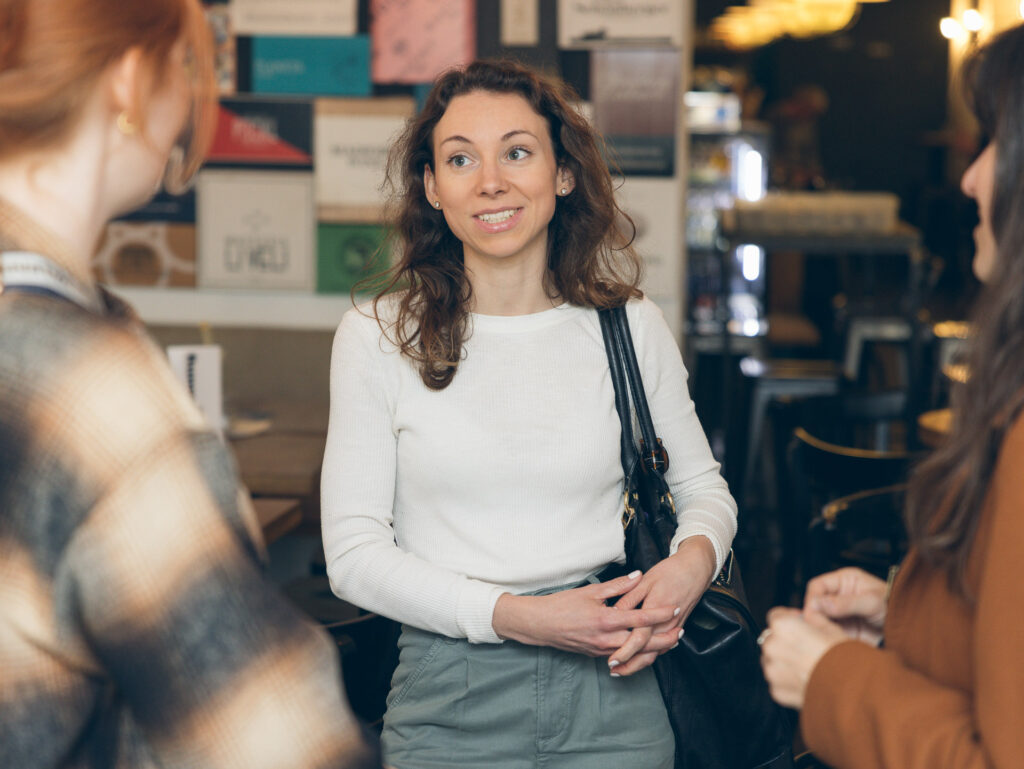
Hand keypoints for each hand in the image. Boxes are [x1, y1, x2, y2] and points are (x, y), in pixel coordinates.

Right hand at [492, 571, 679, 656]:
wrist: (539, 625)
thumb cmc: (562, 605)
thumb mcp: (590, 591)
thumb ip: (617, 586)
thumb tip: (638, 576)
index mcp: (606, 620)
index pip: (641, 619)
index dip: (661, 614)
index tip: (676, 608)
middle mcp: (606, 640)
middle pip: (643, 644)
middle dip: (665, 640)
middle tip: (681, 632)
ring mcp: (601, 650)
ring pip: (634, 653)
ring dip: (653, 648)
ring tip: (669, 641)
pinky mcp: (596, 655)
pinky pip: (622, 656)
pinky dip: (636, 652)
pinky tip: (644, 646)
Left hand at [606, 536, 717, 676]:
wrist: (695, 570)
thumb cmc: (670, 572)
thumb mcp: (646, 580)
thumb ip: (629, 597)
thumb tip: (613, 612)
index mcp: (655, 610)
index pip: (639, 638)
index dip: (625, 652)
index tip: (612, 661)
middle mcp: (666, 624)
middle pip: (648, 653)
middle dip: (630, 665)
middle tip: (613, 671)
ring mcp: (673, 628)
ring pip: (656, 653)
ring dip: (639, 663)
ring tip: (621, 669)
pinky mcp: (676, 628)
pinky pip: (663, 648)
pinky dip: (650, 656)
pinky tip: (639, 658)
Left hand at [759, 607, 848, 708]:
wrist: (853, 693)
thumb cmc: (845, 660)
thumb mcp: (832, 628)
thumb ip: (813, 618)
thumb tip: (809, 616)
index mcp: (783, 627)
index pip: (776, 615)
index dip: (790, 618)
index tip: (799, 624)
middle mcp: (772, 647)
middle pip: (773, 638)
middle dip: (786, 640)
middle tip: (807, 647)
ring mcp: (772, 671)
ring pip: (773, 660)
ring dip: (785, 661)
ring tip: (809, 665)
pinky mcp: (777, 691)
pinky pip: (778, 681)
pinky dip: (788, 680)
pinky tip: (807, 679)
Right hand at [803, 567, 887, 645]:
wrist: (908, 628)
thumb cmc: (894, 606)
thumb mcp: (871, 602)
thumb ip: (846, 602)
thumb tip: (820, 604)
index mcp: (844, 580)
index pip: (817, 586)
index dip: (812, 599)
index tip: (813, 613)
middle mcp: (838, 594)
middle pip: (815, 603)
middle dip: (814, 615)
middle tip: (817, 627)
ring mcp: (839, 612)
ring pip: (819, 619)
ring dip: (820, 627)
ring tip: (828, 635)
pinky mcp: (842, 627)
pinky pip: (828, 631)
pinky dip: (827, 636)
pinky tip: (833, 640)